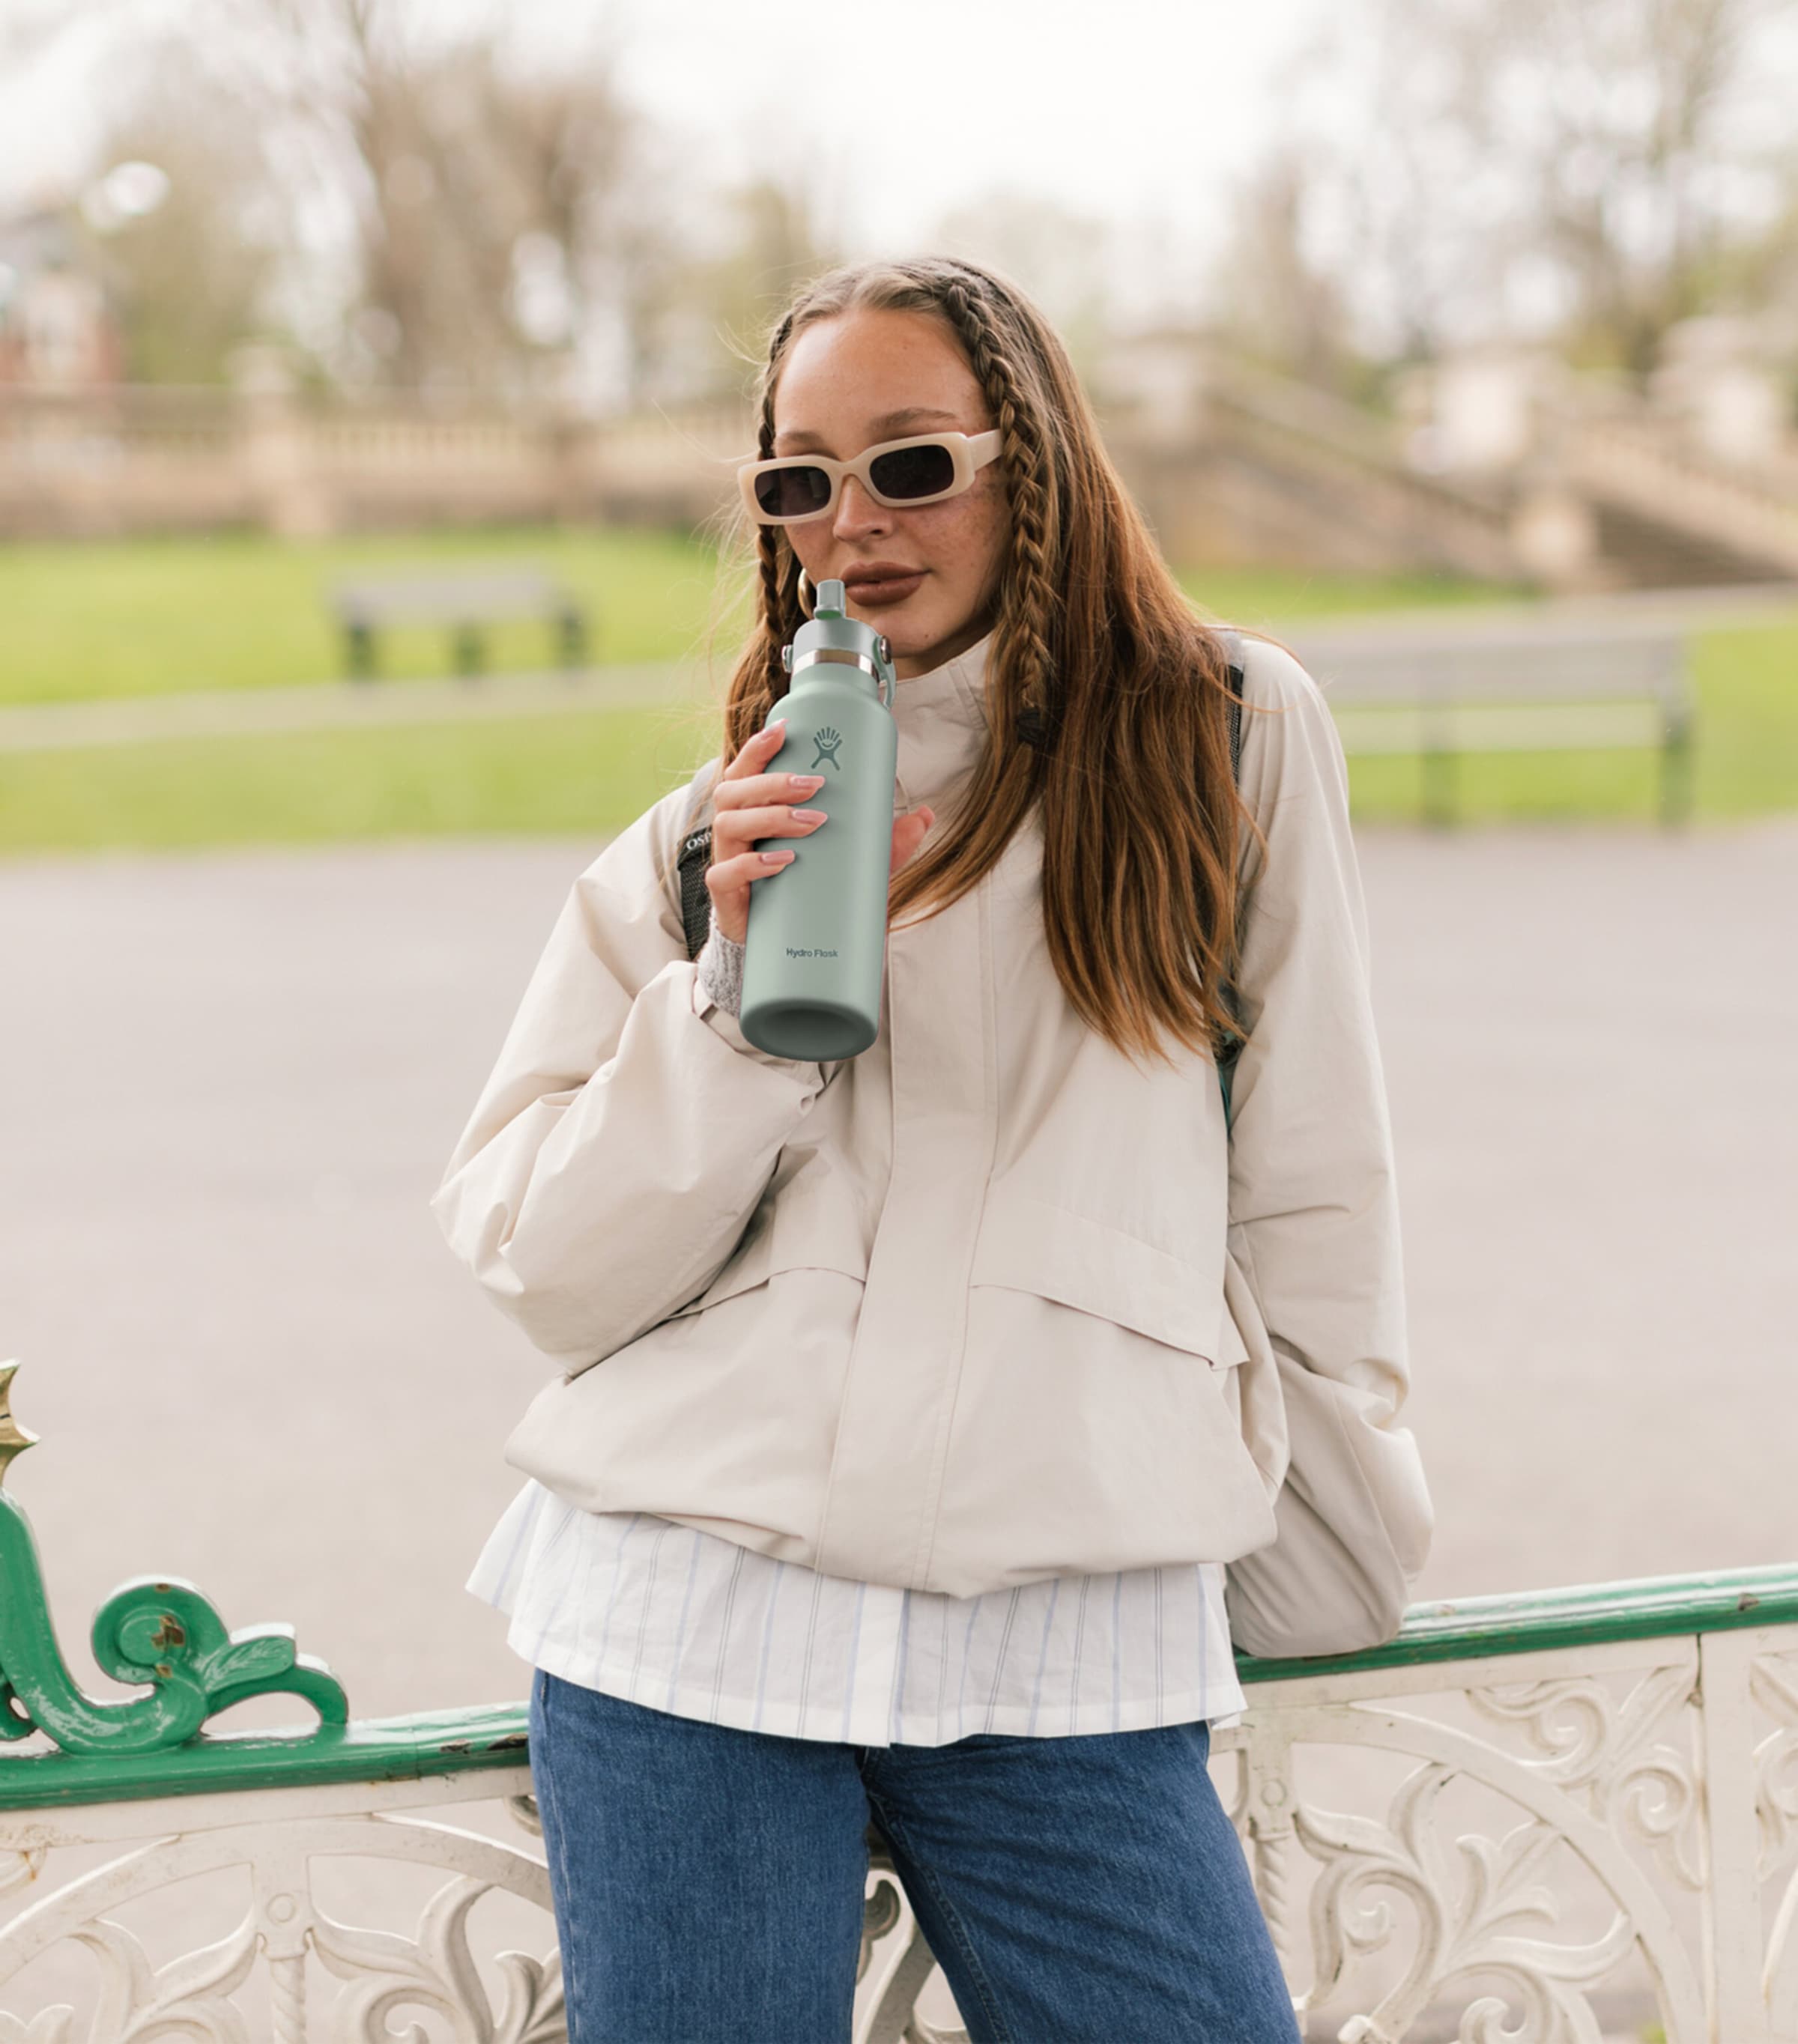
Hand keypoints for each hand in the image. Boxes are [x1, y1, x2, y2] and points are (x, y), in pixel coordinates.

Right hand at [707, 720, 935, 945]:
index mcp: (754, 810)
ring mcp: (727, 861)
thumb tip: (924, 815)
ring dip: (771, 817)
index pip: (745, 770)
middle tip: (814, 786)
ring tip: (811, 823)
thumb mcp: (853, 859)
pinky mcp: (726, 895)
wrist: (789, 945)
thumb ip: (886, 839)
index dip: (758, 747)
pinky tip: (782, 861)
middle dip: (774, 782)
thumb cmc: (810, 887)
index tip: (784, 730)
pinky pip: (725, 874)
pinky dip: (752, 865)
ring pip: (729, 824)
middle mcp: (734, 830)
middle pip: (734, 790)